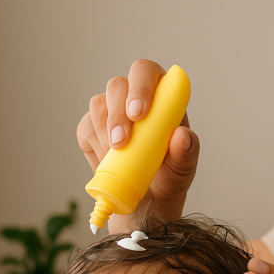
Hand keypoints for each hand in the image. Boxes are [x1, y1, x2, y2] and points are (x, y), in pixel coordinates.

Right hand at [75, 60, 199, 231]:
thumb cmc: (168, 177)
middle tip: (122, 142)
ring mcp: (111, 111)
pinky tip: (108, 161)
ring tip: (119, 156)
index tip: (139, 113)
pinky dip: (94, 146)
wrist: (146, 201)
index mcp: (161, 97)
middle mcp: (134, 97)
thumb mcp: (182, 170)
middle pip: (117, 85)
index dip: (141, 86)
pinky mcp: (91, 128)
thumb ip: (187, 152)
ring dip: (105, 131)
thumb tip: (183, 136)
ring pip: (98, 105)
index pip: (147, 72)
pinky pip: (86, 128)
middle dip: (117, 113)